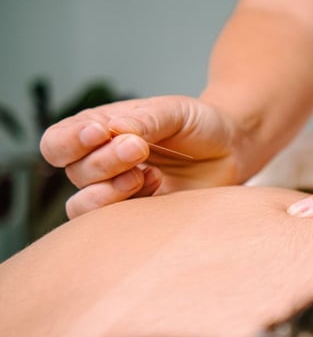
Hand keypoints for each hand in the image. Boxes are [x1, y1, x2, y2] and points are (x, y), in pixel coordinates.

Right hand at [40, 95, 241, 217]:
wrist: (231, 149)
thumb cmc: (197, 125)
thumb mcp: (172, 111)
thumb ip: (142, 120)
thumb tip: (111, 129)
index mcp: (98, 133)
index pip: (57, 143)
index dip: (69, 142)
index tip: (101, 132)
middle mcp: (101, 165)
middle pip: (74, 172)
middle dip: (104, 160)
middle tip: (140, 147)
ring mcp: (118, 193)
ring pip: (83, 204)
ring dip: (109, 190)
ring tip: (145, 172)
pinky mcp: (140, 217)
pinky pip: (114, 225)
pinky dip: (131, 206)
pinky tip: (158, 184)